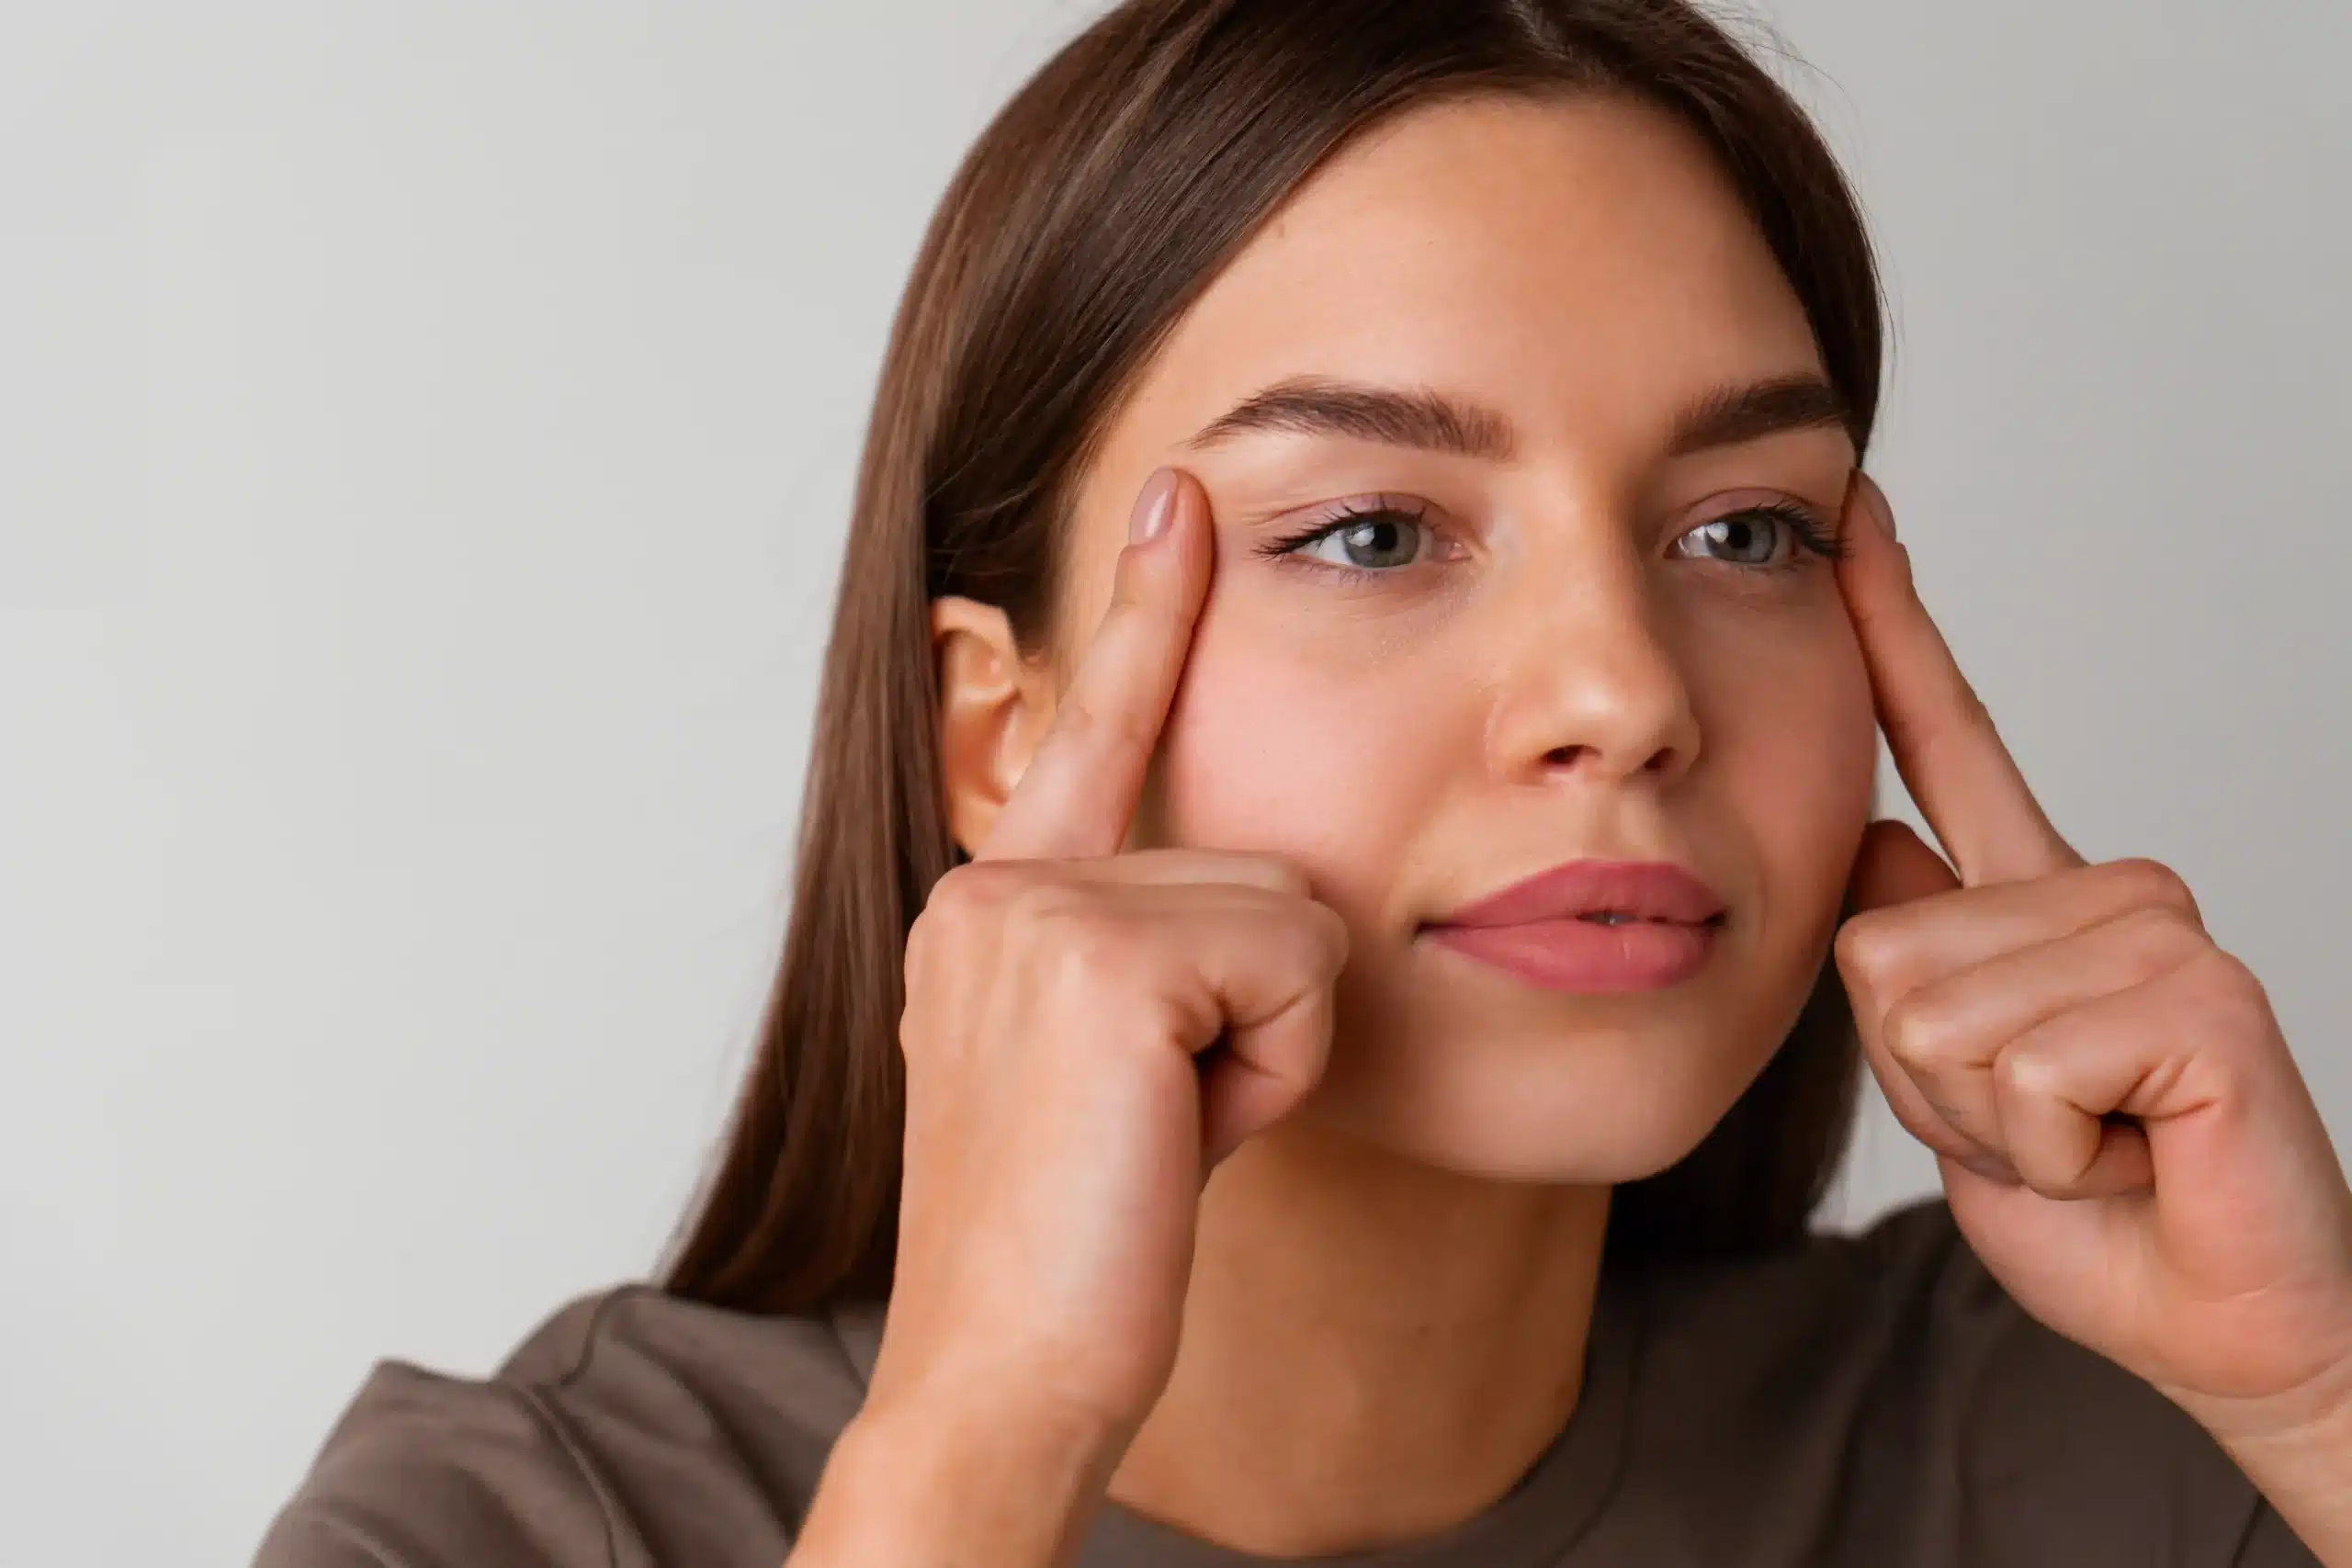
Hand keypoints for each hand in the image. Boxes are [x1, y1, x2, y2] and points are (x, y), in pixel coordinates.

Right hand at [868, 466, 1350, 1455]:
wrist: (1007, 1373)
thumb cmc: (1077, 1245)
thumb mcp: (1108, 1074)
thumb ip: (1146, 961)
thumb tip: (1269, 907)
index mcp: (994, 907)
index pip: (1089, 736)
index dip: (1142, 615)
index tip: (1176, 492)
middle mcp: (996, 885)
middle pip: (1259, 864)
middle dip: (1258, 1009)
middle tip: (1159, 1122)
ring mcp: (1034, 909)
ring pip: (1292, 913)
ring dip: (1268, 1044)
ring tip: (1164, 1134)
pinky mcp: (1100, 952)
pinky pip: (1299, 966)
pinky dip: (1276, 1069)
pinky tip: (1181, 1136)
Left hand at [1830, 469, 2351, 1443]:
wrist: (2220, 1321)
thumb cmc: (2101, 1213)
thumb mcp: (1962, 1091)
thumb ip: (1921, 965)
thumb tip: (1877, 833)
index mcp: (2037, 900)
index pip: (1953, 738)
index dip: (1893, 627)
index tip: (1852, 514)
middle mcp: (2100, 889)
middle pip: (1878, 943)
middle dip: (1924, 1080)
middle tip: (2041, 1126)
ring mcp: (2155, 927)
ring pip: (1931, 1013)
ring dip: (1985, 1122)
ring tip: (2089, 1141)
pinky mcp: (2198, 992)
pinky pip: (2012, 1067)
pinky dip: (2039, 1147)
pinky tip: (2127, 1149)